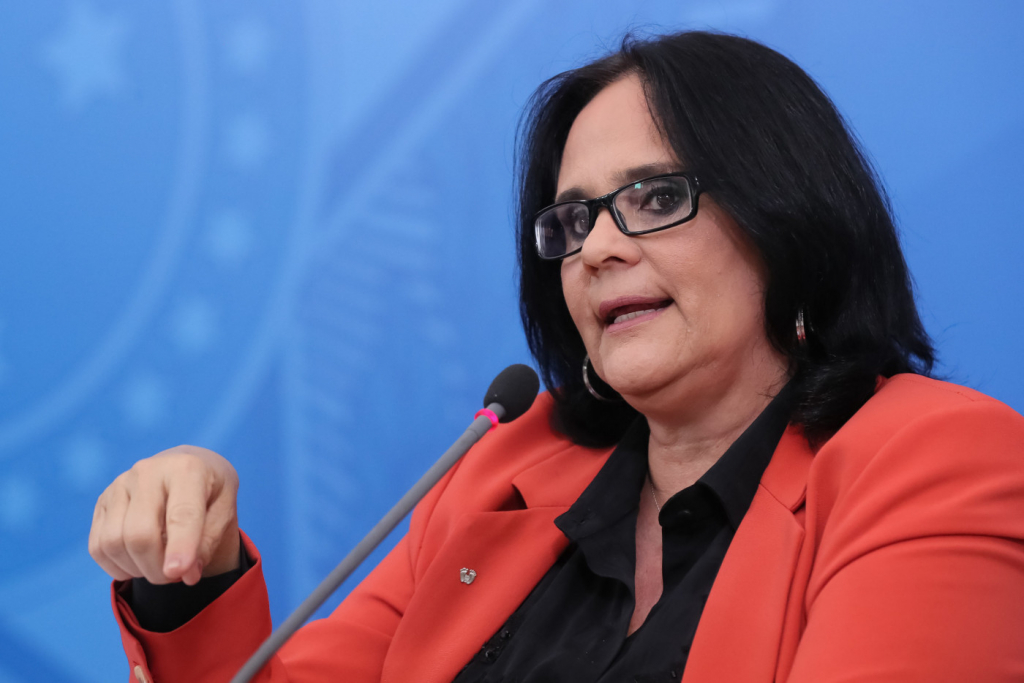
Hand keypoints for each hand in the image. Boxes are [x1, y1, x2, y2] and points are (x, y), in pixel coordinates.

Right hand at [89, 445, 240, 585]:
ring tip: (159, 566)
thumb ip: (209, 542)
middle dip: (157, 568)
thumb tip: (187, 575)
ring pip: (113, 543)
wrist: (186, 467)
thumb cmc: (209, 492)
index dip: (180, 547)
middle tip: (175, 576)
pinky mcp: (102, 502)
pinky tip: (139, 563)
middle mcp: (147, 471)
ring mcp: (120, 485)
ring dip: (137, 569)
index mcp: (186, 469)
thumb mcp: (225, 510)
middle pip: (139, 534)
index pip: (181, 514)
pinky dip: (117, 567)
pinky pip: (98, 547)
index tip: (178, 573)